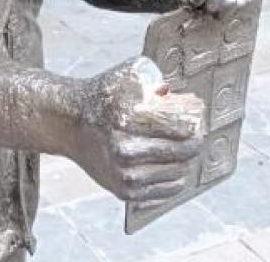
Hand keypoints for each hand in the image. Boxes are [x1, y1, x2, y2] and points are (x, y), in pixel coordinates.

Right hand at [69, 58, 202, 203]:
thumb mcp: (129, 77)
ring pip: (180, 171)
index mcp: (127, 118)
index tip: (199, 115)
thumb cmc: (104, 96)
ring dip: (185, 158)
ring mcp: (124, 174)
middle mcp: (125, 149)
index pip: (182, 126)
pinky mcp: (124, 191)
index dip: (197, 120)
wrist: (69, 123)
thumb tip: (191, 102)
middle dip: (196, 139)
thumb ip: (160, 86)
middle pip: (184, 150)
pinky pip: (170, 189)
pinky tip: (171, 162)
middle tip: (197, 131)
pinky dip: (176, 176)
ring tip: (180, 145)